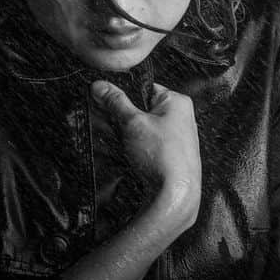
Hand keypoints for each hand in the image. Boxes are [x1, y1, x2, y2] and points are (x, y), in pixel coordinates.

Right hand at [91, 80, 201, 226]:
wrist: (174, 193)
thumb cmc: (163, 156)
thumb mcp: (133, 123)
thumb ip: (115, 102)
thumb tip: (101, 86)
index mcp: (177, 102)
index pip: (143, 88)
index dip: (120, 94)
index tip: (101, 100)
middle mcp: (179, 116)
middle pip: (140, 108)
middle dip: (118, 116)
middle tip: (102, 122)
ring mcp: (175, 136)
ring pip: (140, 127)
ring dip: (122, 132)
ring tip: (110, 140)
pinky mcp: (168, 153)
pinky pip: (145, 142)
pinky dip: (131, 145)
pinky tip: (121, 153)